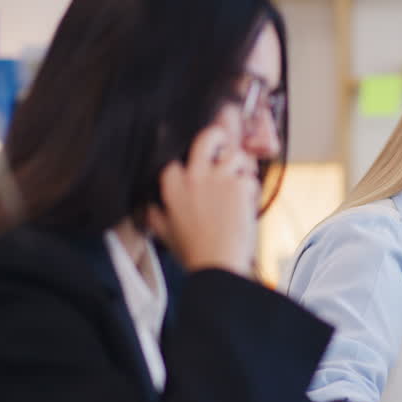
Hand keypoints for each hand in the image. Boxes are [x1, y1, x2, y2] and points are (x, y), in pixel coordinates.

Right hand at [150, 106, 261, 275]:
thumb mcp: (165, 234)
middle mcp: (194, 177)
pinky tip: (248, 200)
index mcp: (172, 187)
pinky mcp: (239, 186)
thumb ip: (155, 216)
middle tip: (223, 142)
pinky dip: (251, 188)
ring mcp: (218, 179)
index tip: (193, 159)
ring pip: (234, 154)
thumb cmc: (193, 253)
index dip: (185, 156)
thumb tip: (149, 208)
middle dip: (217, 136)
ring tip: (242, 174)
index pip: (173, 157)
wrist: (217, 265)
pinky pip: (250, 177)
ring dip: (241, 164)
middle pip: (206, 139)